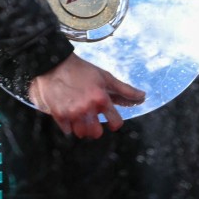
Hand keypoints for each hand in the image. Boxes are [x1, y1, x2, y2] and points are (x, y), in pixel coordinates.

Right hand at [28, 53, 145, 138]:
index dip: (115, 123)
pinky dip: (69, 125)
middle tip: (94, 119)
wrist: (56, 65)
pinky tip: (70, 114)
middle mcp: (87, 109)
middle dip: (97, 128)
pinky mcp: (58, 116)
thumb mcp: (106, 77)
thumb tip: (142, 97)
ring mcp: (72, 113)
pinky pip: (67, 131)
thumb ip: (124, 90)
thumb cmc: (83, 70)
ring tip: (81, 116)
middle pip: (96, 133)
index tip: (112, 120)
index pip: (115, 123)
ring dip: (83, 127)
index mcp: (101, 99)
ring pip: (81, 133)